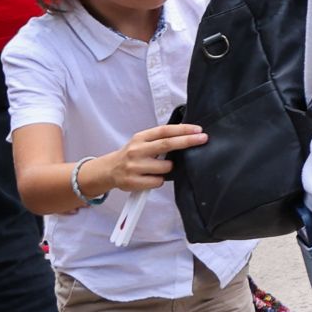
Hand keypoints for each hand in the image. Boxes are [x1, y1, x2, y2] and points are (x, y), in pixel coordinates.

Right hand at [91, 122, 207, 194]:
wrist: (109, 170)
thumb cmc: (131, 155)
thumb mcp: (142, 141)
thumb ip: (159, 138)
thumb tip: (185, 134)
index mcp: (140, 138)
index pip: (164, 131)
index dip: (183, 129)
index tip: (198, 130)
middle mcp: (136, 150)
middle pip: (167, 144)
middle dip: (187, 141)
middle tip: (203, 139)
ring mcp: (134, 166)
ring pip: (165, 167)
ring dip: (169, 167)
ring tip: (158, 167)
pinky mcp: (133, 181)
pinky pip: (158, 181)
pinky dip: (159, 180)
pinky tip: (151, 177)